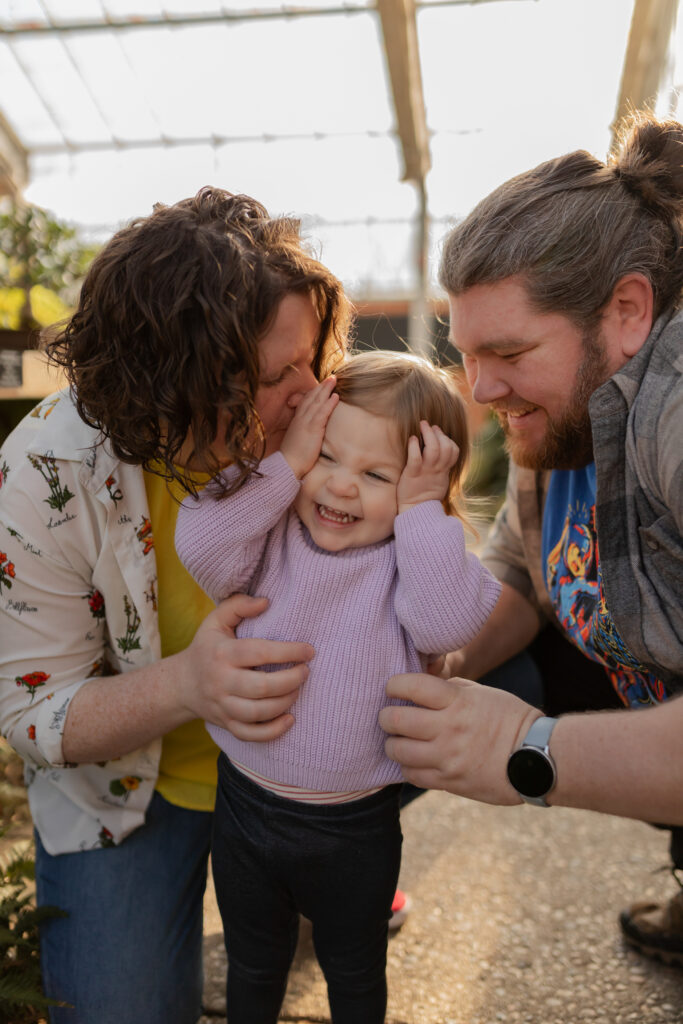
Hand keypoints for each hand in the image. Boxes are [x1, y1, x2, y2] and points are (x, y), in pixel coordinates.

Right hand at [182, 593, 313, 740]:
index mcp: (222, 654)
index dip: (288, 651)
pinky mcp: (226, 724)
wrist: (181, 684)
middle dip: (291, 680)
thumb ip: (238, 605)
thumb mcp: (216, 621)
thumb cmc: (207, 648)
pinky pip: (250, 734)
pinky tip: (290, 718)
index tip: (309, 650)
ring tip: (298, 689)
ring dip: (286, 702)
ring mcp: (223, 706)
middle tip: (305, 671)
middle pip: (262, 687)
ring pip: (259, 712)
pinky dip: (273, 731)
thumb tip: (266, 602)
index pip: (259, 653)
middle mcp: (221, 682)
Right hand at [279, 377, 337, 478]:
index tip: (321, 387)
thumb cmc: (291, 459)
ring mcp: (305, 423)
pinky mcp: (312, 430)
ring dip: (326, 390)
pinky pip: (322, 413)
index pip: (304, 403)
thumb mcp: (295, 442)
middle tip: (331, 378)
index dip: (313, 393)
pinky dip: (329, 404)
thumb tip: (307, 435)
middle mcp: (300, 420)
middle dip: (321, 387)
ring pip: (316, 402)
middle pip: (311, 398)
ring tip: (334, 380)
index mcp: (296, 422)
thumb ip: (302, 435)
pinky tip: (335, 396)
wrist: (286, 466)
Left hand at [378, 672, 541, 803]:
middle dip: (386, 716)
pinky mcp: (450, 782)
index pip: (411, 686)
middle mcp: (449, 728)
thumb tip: (420, 687)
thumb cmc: (510, 719)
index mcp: (458, 702)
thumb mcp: (483, 693)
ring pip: (398, 751)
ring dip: (392, 744)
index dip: (394, 685)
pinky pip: (413, 775)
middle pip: (396, 720)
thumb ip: (451, 688)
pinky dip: (407, 766)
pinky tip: (413, 760)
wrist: (537, 758)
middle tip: (388, 716)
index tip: (392, 688)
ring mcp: (448, 757)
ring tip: (398, 740)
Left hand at [397, 422, 458, 512]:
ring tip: (422, 426)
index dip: (448, 440)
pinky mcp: (412, 475)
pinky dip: (414, 446)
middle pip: (445, 448)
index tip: (439, 433)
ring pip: (434, 450)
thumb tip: (440, 454)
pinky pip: (415, 458)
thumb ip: (441, 468)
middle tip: (429, 426)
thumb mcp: (438, 481)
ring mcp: (425, 472)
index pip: (454, 451)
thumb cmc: (424, 496)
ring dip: (428, 435)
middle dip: (439, 433)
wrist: (415, 513)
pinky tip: (412, 439)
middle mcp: (437, 470)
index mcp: (443, 472)